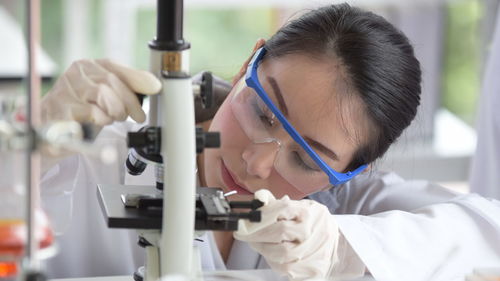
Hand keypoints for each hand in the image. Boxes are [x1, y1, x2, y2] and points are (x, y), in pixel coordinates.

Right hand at [42, 59, 160, 126]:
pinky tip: (97, 123)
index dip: (138, 79)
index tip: (155, 88)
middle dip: (128, 102)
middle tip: (133, 116)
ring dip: (114, 112)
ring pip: (103, 96)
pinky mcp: (61, 110)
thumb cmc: (82, 111)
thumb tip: (154, 84)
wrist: (50, 131)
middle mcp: (76, 74)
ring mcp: (65, 90)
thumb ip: (126, 87)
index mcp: (88, 66)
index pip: (116, 68)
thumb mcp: (105, 96)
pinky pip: (91, 114)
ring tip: (111, 119)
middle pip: (112, 83)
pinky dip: (100, 121)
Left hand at [234, 190, 340, 280]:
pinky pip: (287, 269)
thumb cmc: (311, 224)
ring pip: (282, 253)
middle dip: (257, 234)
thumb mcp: (297, 208)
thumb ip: (276, 204)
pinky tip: (272, 256)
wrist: (335, 245)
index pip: (281, 208)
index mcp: (309, 211)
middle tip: (245, 236)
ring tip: (259, 245)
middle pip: (280, 232)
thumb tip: (259, 198)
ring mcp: (316, 251)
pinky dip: (274, 263)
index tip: (244, 223)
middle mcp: (315, 230)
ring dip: (264, 250)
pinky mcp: (314, 269)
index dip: (260, 215)